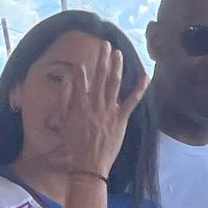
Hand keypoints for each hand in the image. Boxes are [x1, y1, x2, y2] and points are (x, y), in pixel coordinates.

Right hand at [55, 41, 145, 183]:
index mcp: (80, 104)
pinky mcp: (121, 119)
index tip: (83, 59)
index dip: (81, 69)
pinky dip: (139, 88)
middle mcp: (95, 104)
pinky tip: (145, 76)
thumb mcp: (63, 121)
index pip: (80, 80)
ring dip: (117, 67)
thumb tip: (66, 80)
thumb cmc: (74, 144)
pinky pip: (132, 101)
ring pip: (114, 83)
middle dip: (102, 59)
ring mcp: (110, 110)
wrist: (88, 163)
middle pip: (100, 76)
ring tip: (119, 53)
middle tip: (105, 44)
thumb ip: (64, 99)